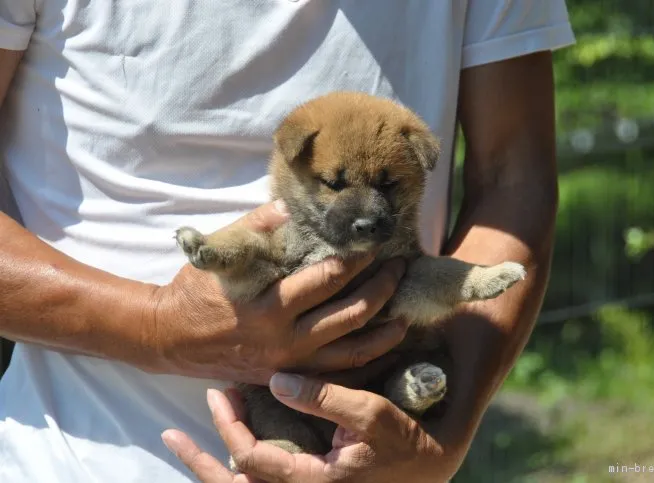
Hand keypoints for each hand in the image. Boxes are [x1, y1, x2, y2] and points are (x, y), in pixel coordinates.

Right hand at [142, 200, 407, 383]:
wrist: (171, 339)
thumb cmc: (196, 291)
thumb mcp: (219, 253)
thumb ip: (256, 227)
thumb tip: (292, 206)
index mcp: (269, 307)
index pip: (326, 280)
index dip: (356, 260)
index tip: (375, 244)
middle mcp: (286, 341)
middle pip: (350, 315)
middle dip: (382, 289)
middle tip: (400, 268)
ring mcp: (290, 365)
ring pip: (352, 354)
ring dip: (384, 333)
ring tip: (407, 316)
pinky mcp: (290, 378)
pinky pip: (338, 376)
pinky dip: (365, 363)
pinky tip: (382, 349)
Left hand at [162, 375, 465, 482]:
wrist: (432, 466)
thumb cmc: (405, 440)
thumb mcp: (371, 413)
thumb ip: (323, 398)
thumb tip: (276, 381)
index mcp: (312, 482)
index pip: (251, 458)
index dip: (229, 425)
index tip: (220, 392)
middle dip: (201, 459)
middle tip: (174, 434)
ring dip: (211, 468)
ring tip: (184, 446)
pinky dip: (240, 470)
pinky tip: (229, 454)